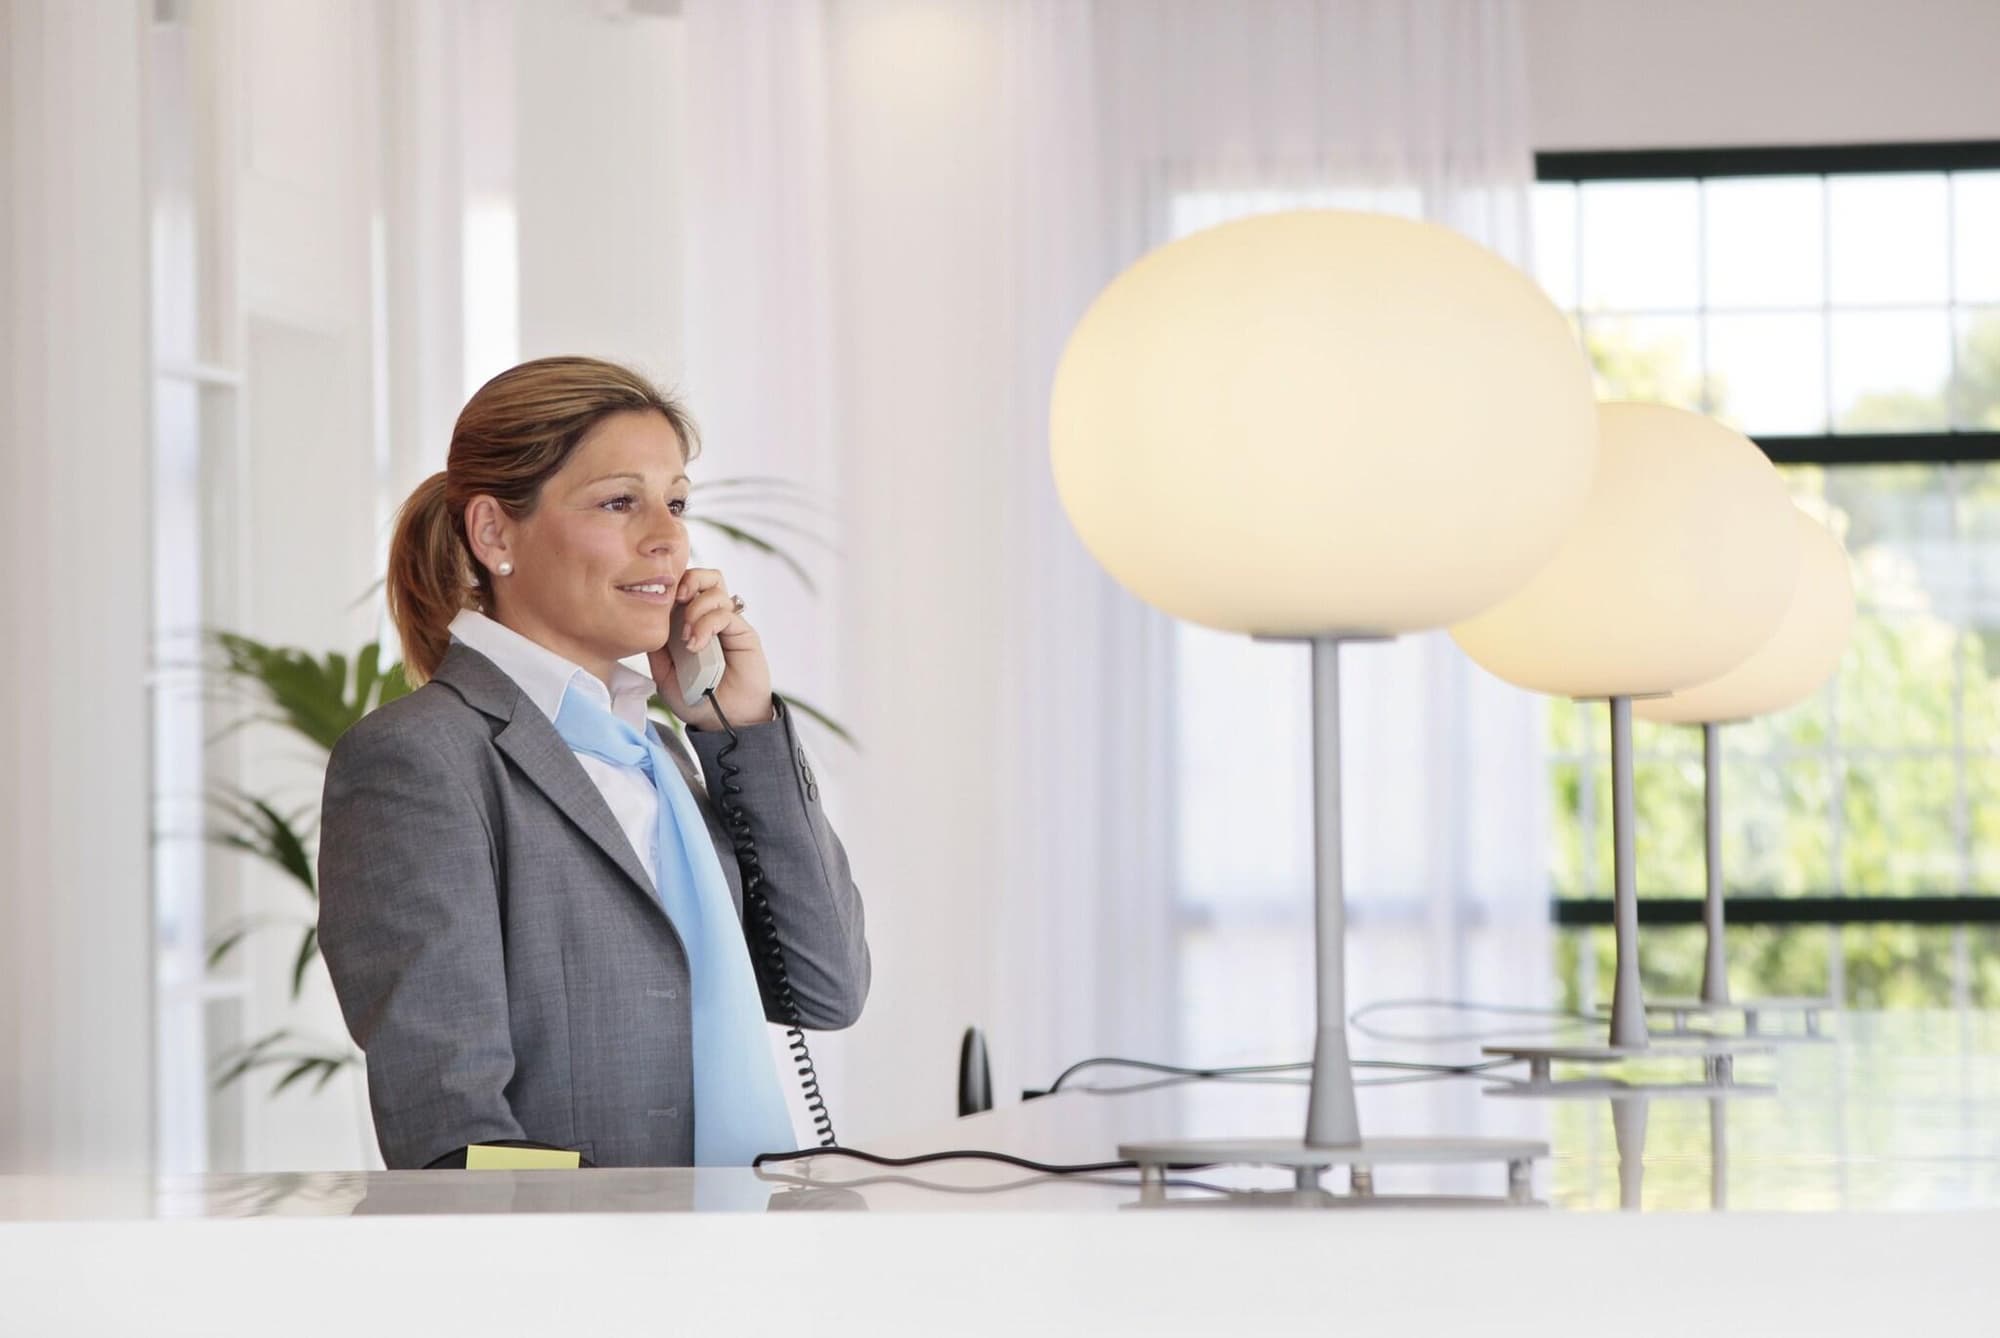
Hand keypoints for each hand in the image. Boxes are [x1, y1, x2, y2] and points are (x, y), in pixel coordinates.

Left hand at [647, 567, 776, 731]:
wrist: (721, 721)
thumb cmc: (695, 699)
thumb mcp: (663, 673)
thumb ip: (655, 647)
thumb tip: (642, 621)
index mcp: (690, 622)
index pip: (685, 586)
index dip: (671, 584)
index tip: (656, 600)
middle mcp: (710, 618)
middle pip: (706, 576)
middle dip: (688, 580)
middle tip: (676, 599)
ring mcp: (728, 624)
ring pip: (716, 589)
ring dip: (696, 608)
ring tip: (687, 637)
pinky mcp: (743, 633)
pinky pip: (725, 614)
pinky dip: (707, 624)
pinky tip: (697, 645)